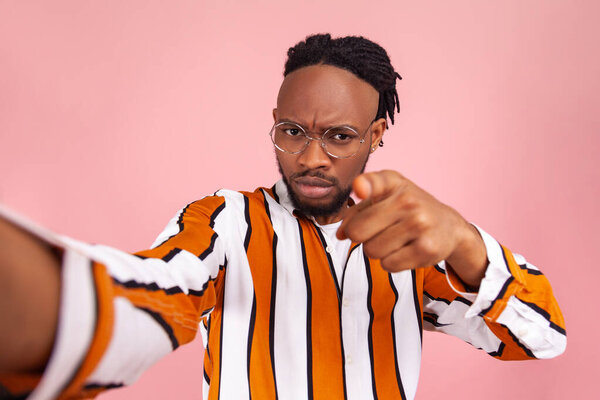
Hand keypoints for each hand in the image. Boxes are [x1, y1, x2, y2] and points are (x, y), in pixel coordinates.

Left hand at [337, 170, 486, 287]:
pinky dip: (391, 262)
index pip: (374, 182)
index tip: (360, 189)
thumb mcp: (384, 198)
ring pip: (371, 251)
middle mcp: (408, 200)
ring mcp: (420, 224)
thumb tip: (341, 234)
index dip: (364, 186)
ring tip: (394, 239)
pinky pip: (388, 264)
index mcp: (393, 183)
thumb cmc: (407, 209)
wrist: (448, 225)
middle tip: (377, 231)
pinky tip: (405, 250)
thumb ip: (357, 211)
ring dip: (377, 251)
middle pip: (358, 231)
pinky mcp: (427, 248)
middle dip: (361, 237)